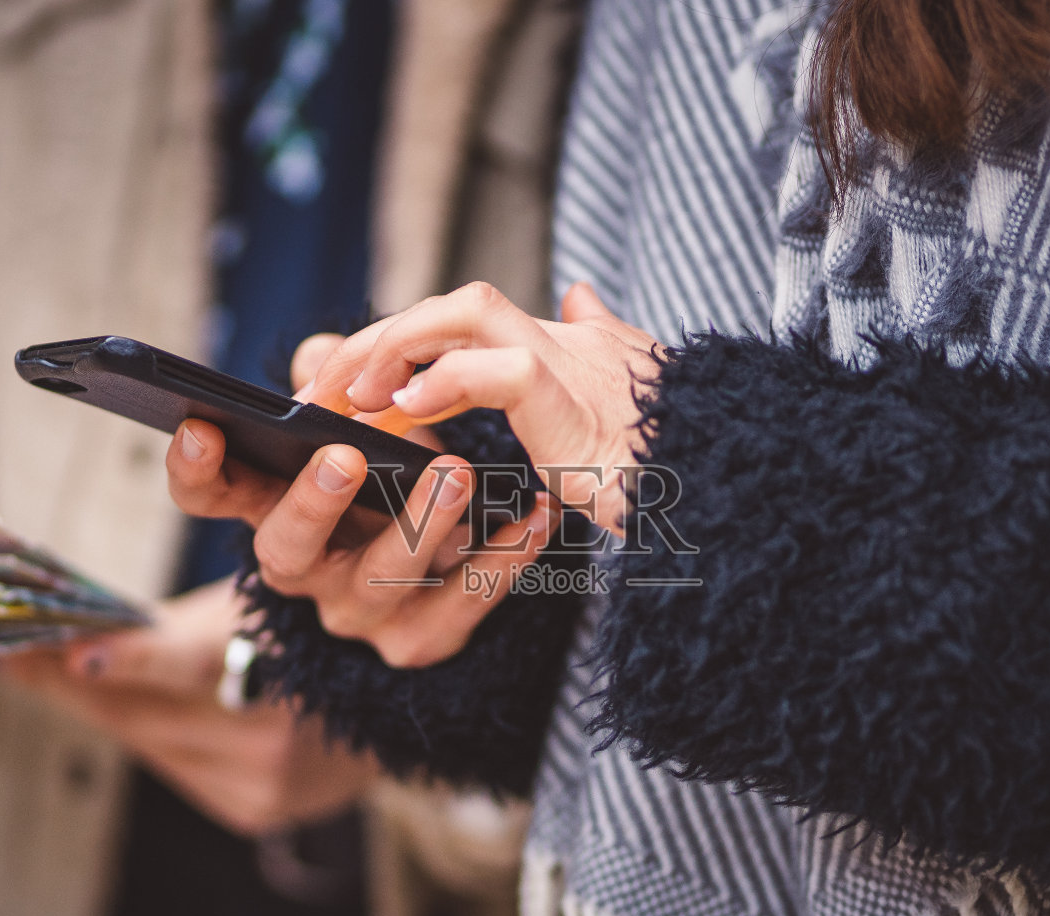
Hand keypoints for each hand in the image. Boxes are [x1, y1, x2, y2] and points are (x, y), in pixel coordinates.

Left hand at [4, 579, 381, 835]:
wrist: (399, 700)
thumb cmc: (321, 626)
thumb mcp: (265, 601)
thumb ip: (179, 626)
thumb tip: (72, 626)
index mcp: (293, 657)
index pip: (191, 660)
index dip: (125, 658)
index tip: (62, 654)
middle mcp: (278, 733)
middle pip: (141, 709)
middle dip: (69, 676)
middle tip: (2, 646)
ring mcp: (263, 782)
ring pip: (145, 740)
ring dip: (98, 702)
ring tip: (38, 663)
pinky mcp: (252, 810)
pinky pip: (170, 764)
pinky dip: (144, 730)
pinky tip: (118, 701)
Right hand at [167, 334, 562, 668]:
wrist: (438, 581)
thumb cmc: (384, 488)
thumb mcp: (354, 433)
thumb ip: (333, 387)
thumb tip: (323, 355)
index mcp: (273, 510)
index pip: (211, 495)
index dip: (194, 469)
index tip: (201, 429)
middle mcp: (307, 570)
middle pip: (286, 549)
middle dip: (312, 502)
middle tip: (344, 455)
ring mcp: (362, 612)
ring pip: (381, 579)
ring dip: (418, 523)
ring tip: (457, 472)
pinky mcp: (422, 640)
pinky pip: (463, 605)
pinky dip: (503, 559)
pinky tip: (533, 516)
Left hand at [303, 281, 659, 534]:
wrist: (725, 488)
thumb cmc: (668, 459)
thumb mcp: (616, 401)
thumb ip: (595, 340)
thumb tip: (583, 292)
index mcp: (562, 346)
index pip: (461, 323)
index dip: (401, 349)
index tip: (352, 392)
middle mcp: (562, 341)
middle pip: (451, 306)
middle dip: (380, 341)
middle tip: (324, 390)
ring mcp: (569, 363)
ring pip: (467, 311)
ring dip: (399, 345)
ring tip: (355, 393)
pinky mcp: (573, 399)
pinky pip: (499, 369)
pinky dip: (446, 379)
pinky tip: (406, 410)